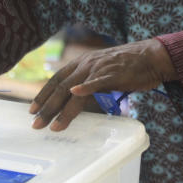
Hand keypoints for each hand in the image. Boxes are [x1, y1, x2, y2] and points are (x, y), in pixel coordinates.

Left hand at [30, 39, 175, 130]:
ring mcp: (98, 68)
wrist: (151, 57)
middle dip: (46, 107)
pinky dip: (85, 88)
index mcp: (82, 62)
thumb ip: (88, 81)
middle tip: (35, 124)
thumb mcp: (102, 71)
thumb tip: (76, 96)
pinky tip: (75, 94)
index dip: (43, 94)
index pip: (56, 79)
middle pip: (60, 87)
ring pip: (74, 89)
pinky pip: (96, 82)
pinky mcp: (113, 74)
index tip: (31, 110)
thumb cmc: (128, 67)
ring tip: (53, 126)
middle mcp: (86, 64)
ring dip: (61, 109)